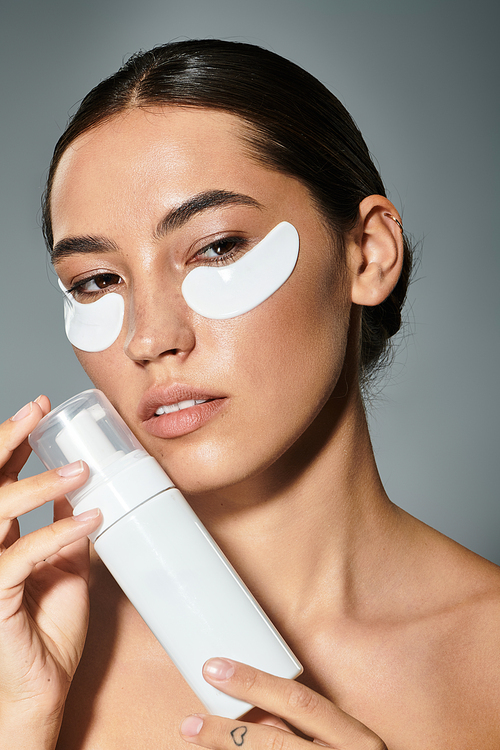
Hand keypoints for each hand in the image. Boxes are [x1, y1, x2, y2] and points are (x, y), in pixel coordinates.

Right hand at [0, 397, 100, 732]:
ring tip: (80, 469)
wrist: (42, 685)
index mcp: (0, 536)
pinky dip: (57, 535)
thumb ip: (65, 530)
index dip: (16, 443)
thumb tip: (83, 492)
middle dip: (7, 441)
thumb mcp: (66, 565)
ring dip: (40, 484)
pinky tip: (90, 519)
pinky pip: (21, 557)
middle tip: (36, 409)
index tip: (40, 411)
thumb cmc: (48, 628)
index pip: (1, 479)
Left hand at [180, 659, 385, 749]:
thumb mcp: (343, 743)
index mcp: (354, 740)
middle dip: (227, 732)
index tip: (216, 669)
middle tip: (190, 721)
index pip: (299, 702)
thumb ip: (306, 725)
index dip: (254, 683)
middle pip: (274, 743)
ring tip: (195, 738)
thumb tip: (251, 704)